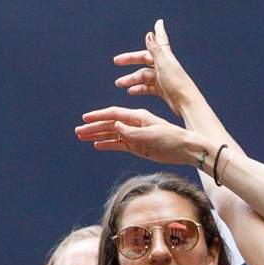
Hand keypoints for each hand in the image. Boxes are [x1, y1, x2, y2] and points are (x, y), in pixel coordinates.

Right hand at [76, 106, 204, 167]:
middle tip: (77, 131)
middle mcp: (134, 124)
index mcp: (138, 117)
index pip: (114, 114)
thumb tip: (115, 126)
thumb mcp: (152, 134)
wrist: (186, 150)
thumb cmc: (171, 138)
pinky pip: (119, 145)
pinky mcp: (138, 147)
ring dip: (98, 136)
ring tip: (82, 137)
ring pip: (112, 135)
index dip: (98, 116)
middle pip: (109, 125)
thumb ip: (132, 131)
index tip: (84, 118)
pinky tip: (97, 145)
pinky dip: (108, 145)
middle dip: (93, 127)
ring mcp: (135, 136)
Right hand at [112, 19, 200, 114]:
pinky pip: (148, 88)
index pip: (160, 41)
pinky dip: (139, 88)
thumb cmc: (177, 84)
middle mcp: (165, 66)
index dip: (158, 32)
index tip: (158, 22)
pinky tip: (131, 92)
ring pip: (144, 75)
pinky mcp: (164, 91)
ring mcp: (164, 79)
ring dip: (131, 78)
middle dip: (131, 59)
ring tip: (119, 83)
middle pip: (145, 59)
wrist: (187, 105)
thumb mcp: (164, 65)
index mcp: (166, 58)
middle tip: (116, 61)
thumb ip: (156, 49)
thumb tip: (149, 33)